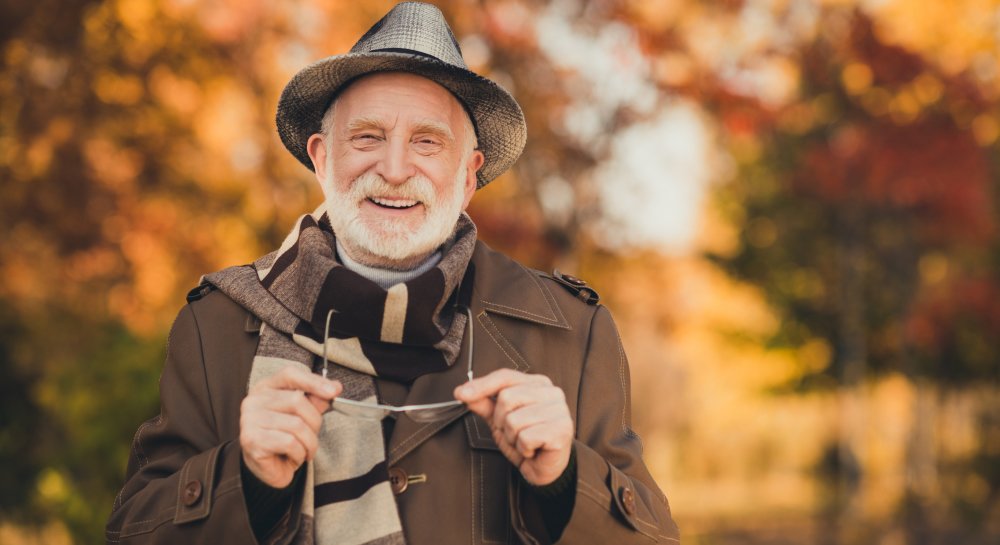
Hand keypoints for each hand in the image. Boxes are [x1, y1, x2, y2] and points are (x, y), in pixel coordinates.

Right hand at [240, 365, 341, 487]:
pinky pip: (290, 442)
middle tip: (312, 436)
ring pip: (296, 424)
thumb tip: (335, 387)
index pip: (290, 374)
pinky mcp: (251, 440)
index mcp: (265, 388)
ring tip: (305, 450)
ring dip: (309, 442)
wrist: (268, 469)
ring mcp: (249, 419)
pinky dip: (299, 453)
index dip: (313, 381)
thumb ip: (315, 400)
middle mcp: (253, 400)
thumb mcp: (303, 416)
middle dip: (314, 421)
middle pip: (297, 400)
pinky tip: (294, 457)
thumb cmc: (286, 438)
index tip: (335, 391)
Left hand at [454, 369, 572, 485]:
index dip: (481, 385)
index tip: (460, 394)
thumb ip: (484, 403)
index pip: (506, 376)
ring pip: (514, 420)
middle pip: (507, 398)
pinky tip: (533, 449)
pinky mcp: (562, 429)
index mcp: (538, 384)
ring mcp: (559, 410)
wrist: (544, 469)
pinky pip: (525, 437)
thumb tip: (464, 392)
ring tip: (524, 442)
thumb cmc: (526, 441)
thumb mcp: (499, 420)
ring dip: (512, 437)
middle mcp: (552, 392)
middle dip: (501, 421)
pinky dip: (523, 448)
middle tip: (514, 433)